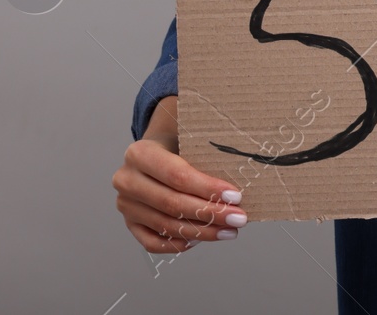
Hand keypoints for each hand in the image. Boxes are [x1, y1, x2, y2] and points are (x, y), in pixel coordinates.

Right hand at [113, 96, 246, 253]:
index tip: (236, 196)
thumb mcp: (188, 133)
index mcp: (140, 153)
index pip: (177, 175)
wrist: (155, 150)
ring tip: (229, 231)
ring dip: (201, 232)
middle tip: (239, 218)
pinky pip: (152, 243)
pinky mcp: (129, 224)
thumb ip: (208, 141)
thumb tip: (249, 152)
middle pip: (171, 203)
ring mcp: (126, 205)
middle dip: (210, 213)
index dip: (207, 188)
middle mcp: (127, 180)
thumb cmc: (178, 143)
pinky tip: (200, 240)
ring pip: (165, 225)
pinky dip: (177, 244)